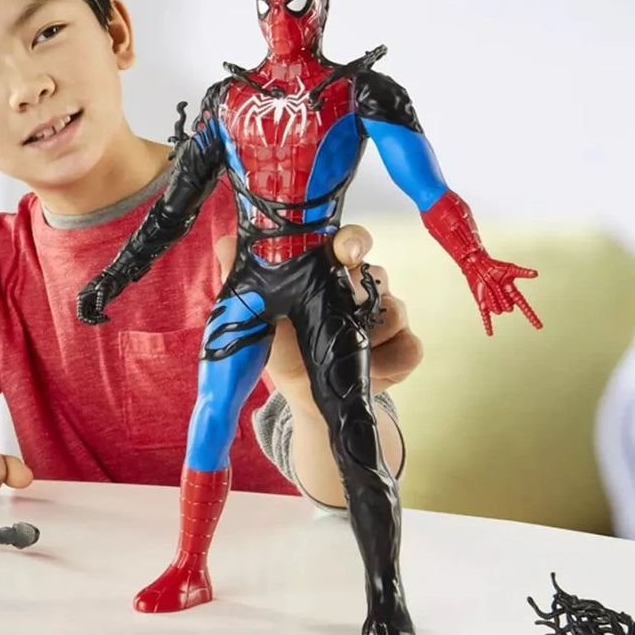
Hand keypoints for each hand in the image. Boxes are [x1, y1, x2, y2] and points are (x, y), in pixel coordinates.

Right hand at [77, 269, 124, 325]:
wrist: (112, 280)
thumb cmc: (108, 283)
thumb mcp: (105, 290)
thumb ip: (101, 300)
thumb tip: (99, 310)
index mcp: (83, 298)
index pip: (81, 314)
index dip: (86, 320)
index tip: (95, 322)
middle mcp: (84, 302)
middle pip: (86, 317)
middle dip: (94, 320)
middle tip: (104, 319)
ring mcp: (90, 304)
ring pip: (91, 317)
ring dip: (98, 320)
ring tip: (107, 318)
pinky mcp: (95, 306)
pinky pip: (95, 316)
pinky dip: (100, 318)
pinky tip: (107, 317)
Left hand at [212, 225, 423, 402]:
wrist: (305, 394)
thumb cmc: (283, 343)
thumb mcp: (257, 314)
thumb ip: (241, 277)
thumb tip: (225, 243)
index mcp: (332, 269)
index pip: (353, 241)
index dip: (354, 241)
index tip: (347, 252)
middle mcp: (366, 285)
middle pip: (378, 275)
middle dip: (361, 294)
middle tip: (341, 314)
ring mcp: (390, 316)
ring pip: (395, 311)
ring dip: (368, 337)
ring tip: (337, 355)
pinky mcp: (405, 348)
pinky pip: (410, 348)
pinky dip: (389, 363)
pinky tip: (368, 372)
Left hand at [458, 252, 540, 337]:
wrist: (478, 266)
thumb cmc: (495, 267)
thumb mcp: (511, 269)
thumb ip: (523, 273)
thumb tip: (536, 274)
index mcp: (512, 292)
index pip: (524, 307)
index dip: (532, 316)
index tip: (539, 326)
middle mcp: (504, 299)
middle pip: (508, 309)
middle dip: (503, 298)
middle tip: (496, 286)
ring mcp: (494, 303)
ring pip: (498, 311)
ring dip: (493, 300)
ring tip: (489, 288)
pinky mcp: (484, 305)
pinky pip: (486, 317)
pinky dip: (488, 326)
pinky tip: (490, 334)